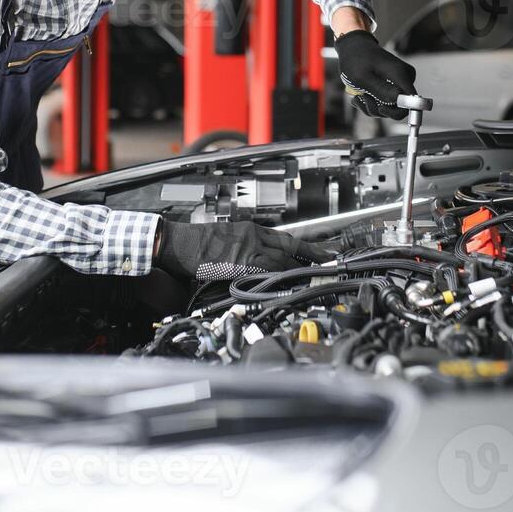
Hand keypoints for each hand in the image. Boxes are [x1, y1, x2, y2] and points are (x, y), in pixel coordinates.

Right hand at [153, 220, 329, 280]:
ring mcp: (247, 249)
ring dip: (301, 268)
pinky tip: (292, 281)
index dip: (304, 245)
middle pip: (290, 245)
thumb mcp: (226, 237)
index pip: (284, 237)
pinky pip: (266, 271)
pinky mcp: (239, 263)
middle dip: (313, 252)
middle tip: (332, 257)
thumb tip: (257, 260)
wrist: (180, 241)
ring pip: (282, 259)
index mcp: (250, 230)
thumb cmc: (197, 241)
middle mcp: (253, 236)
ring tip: (318, 274)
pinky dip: (281, 276)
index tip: (320, 250)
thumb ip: (244, 247)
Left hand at [335, 30, 415, 119]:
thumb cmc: (355, 60)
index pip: (412, 103)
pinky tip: (361, 96)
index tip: (380, 108)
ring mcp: (399, 82)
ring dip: (372, 106)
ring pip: (390, 107)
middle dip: (378, 109)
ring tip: (359, 97)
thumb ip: (381, 90)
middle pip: (399, 107)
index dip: (398, 112)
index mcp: (400, 75)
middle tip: (362, 99)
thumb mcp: (362, 77)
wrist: (353, 48)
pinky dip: (372, 103)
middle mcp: (404, 78)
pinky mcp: (393, 85)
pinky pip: (386, 102)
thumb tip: (401, 102)